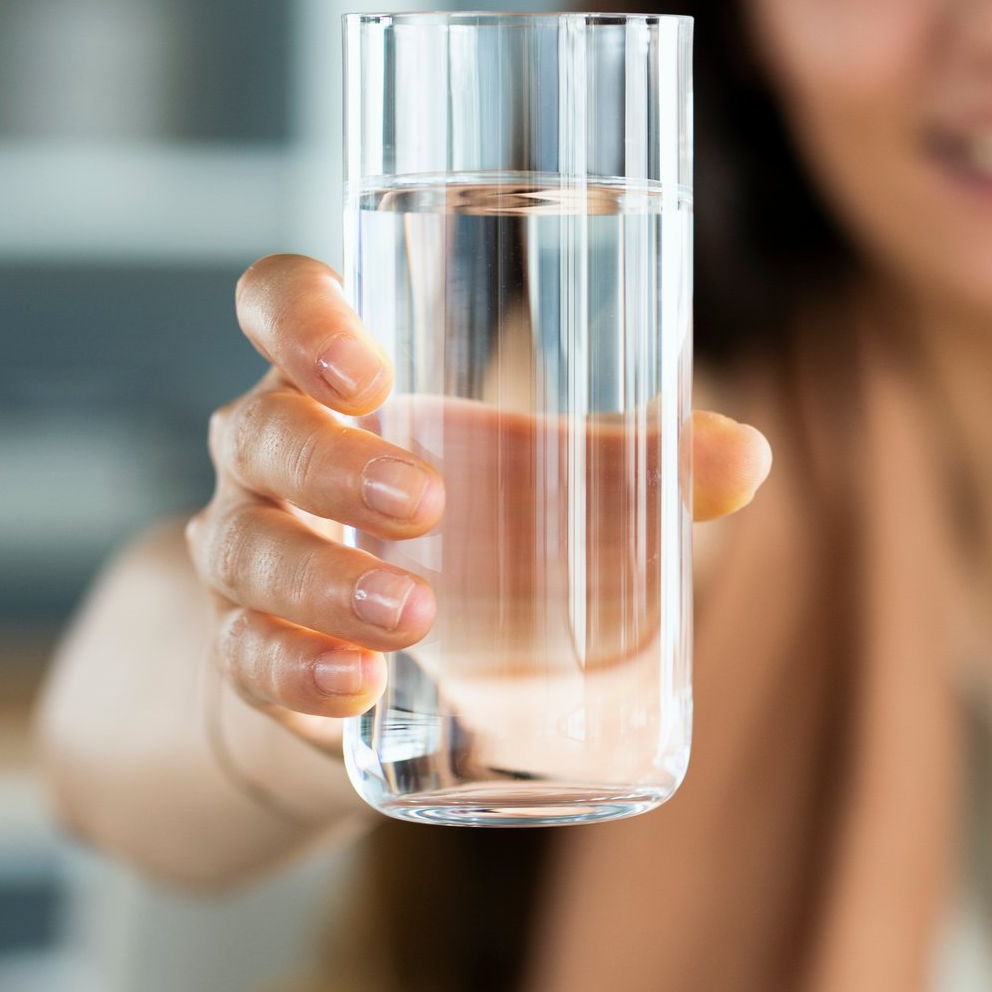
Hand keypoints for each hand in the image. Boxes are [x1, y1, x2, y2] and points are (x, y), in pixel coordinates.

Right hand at [184, 254, 772, 750]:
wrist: (366, 684)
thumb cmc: (462, 540)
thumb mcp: (539, 489)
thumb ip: (635, 467)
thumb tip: (747, 457)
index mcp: (335, 383)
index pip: (276, 306)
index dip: (297, 314)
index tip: (366, 365)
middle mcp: (270, 459)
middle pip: (259, 429)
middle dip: (334, 460)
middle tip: (426, 501)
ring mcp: (246, 557)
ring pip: (244, 548)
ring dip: (325, 578)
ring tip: (414, 614)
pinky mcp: (248, 656)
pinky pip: (243, 656)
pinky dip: (297, 668)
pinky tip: (353, 685)